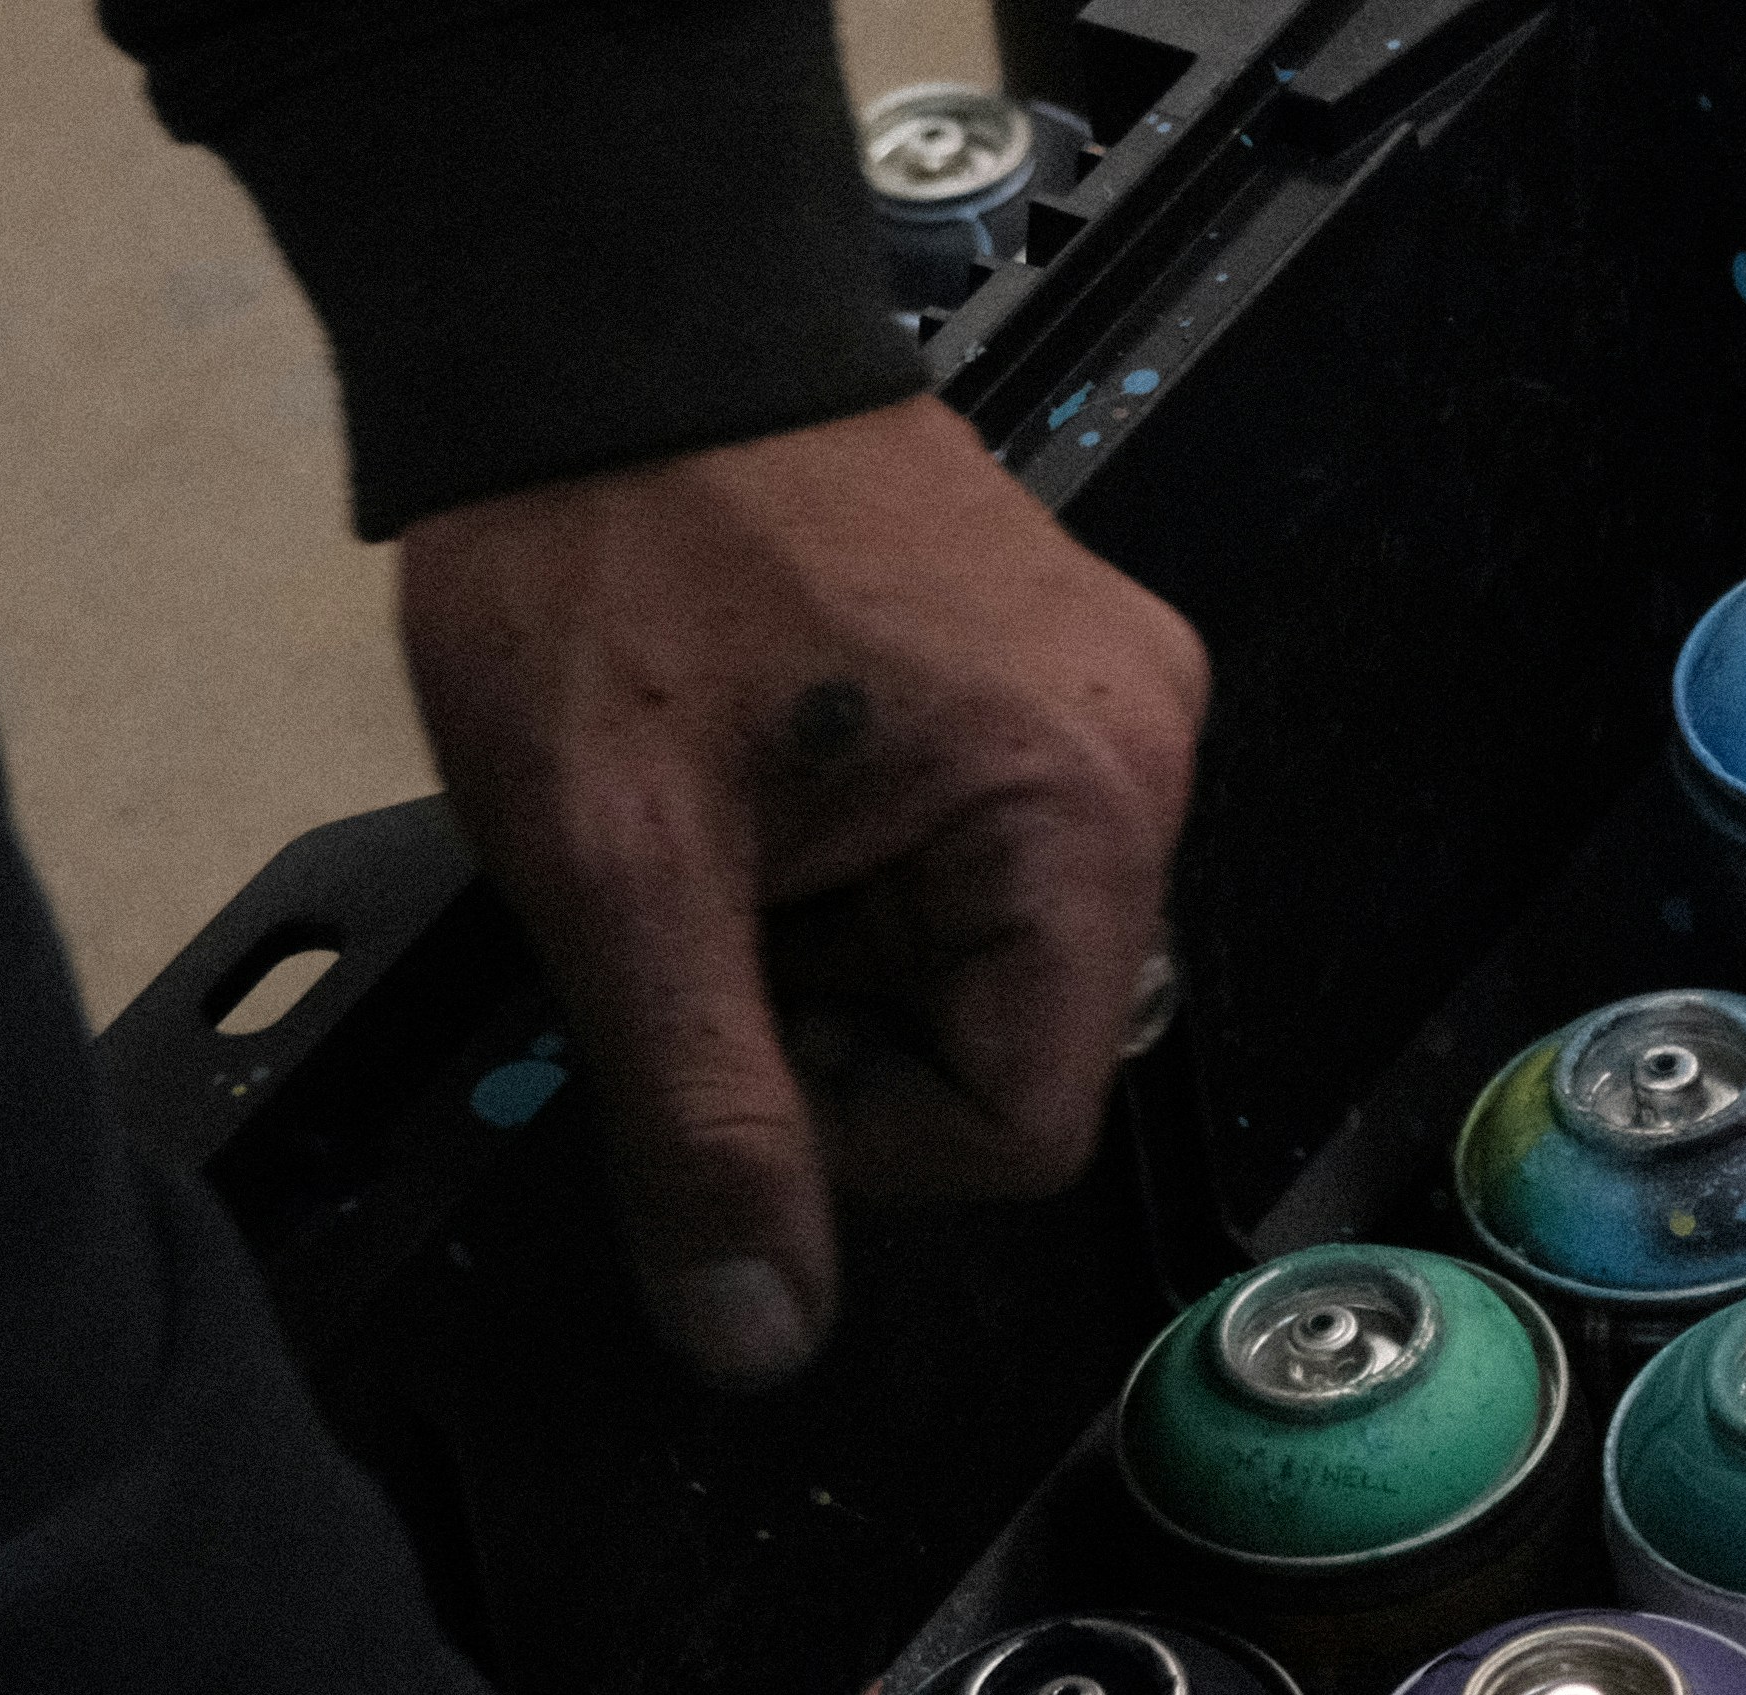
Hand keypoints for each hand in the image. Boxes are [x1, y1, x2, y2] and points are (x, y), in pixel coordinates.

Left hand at [399, 399, 1210, 1383]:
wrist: (600, 302)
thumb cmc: (610, 542)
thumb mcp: (622, 870)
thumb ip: (702, 1121)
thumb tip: (754, 1341)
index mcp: (1082, 815)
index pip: (1014, 1130)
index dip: (848, 1132)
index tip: (725, 1012)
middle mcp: (1144, 759)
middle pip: (1005, 1043)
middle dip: (833, 1014)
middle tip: (709, 885)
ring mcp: (1109, 704)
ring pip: (978, 958)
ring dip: (835, 937)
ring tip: (730, 804)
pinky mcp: (1051, 670)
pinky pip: (973, 855)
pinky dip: (853, 857)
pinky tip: (769, 763)